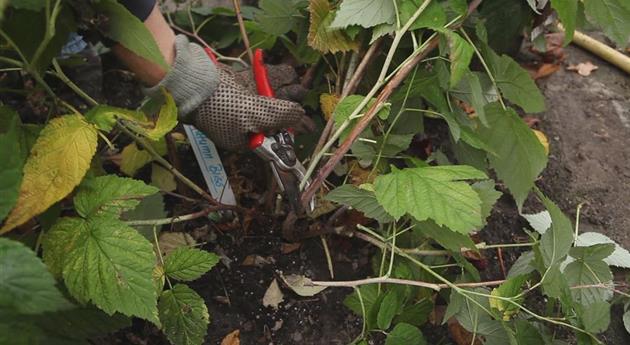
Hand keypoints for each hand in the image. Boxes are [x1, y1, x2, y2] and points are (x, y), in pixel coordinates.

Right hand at [146, 35, 310, 150]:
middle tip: (305, 100)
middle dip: (290, 109)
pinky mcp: (238, 87)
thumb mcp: (255, 116)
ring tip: (301, 86)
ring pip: (269, 97)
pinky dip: (273, 77)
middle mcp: (245, 123)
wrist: (194, 82)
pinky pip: (260, 82)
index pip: (274, 138)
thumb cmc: (222, 106)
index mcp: (246, 139)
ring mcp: (242, 104)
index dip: (291, 130)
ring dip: (286, 90)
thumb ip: (280, 116)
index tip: (308, 124)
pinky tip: (287, 73)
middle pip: (274, 116)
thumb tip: (300, 115)